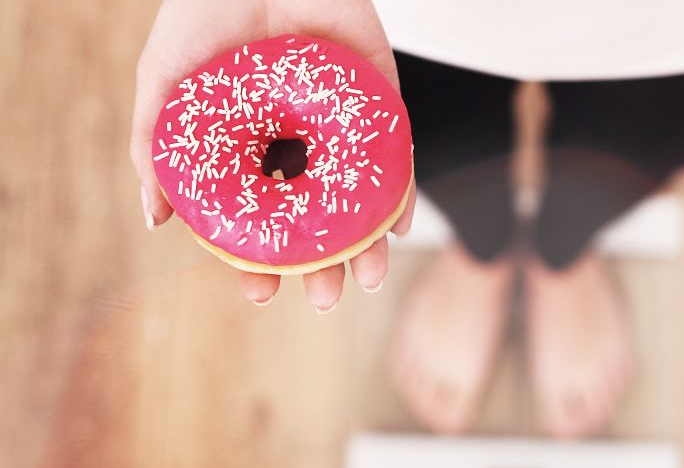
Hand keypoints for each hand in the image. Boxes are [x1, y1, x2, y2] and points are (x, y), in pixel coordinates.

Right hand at [130, 0, 414, 310]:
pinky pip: (397, 154)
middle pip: (317, 218)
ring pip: (360, 197)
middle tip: (324, 298)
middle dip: (322, 265)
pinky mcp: (380, 99)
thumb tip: (154, 220)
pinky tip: (397, 226)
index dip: (260, 259)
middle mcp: (300, 144)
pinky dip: (400, 191)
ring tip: (363, 278)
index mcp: (253, 148)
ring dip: (366, 243)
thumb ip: (156, 148)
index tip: (260, 293)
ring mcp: (341, 125)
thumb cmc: (204, 14)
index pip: (261, 218)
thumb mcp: (165, 83)